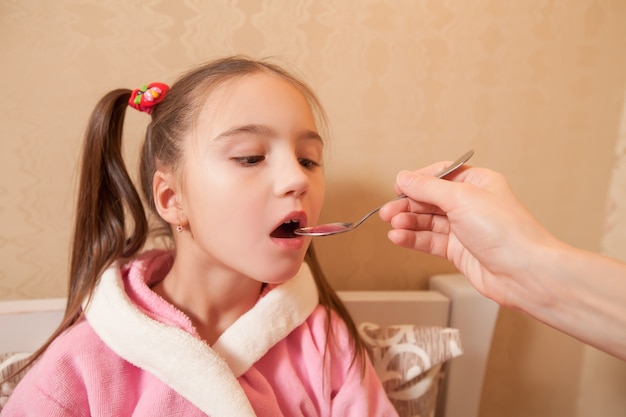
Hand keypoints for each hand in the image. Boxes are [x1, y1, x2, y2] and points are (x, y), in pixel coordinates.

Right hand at [379, 162, 558, 305]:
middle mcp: (471, 204)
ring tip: (393, 226)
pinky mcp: (459, 251)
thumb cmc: (506, 232)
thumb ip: (429, 188)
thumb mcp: (462, 199)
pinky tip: (399, 238)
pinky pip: (430, 241)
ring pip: (428, 222)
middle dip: (408, 205)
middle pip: (430, 199)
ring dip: (408, 223)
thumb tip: (405, 177)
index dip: (418, 180)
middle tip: (388, 212)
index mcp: (478, 183)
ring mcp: (465, 228)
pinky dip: (413, 239)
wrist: (524, 273)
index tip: (399, 187)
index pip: (440, 175)